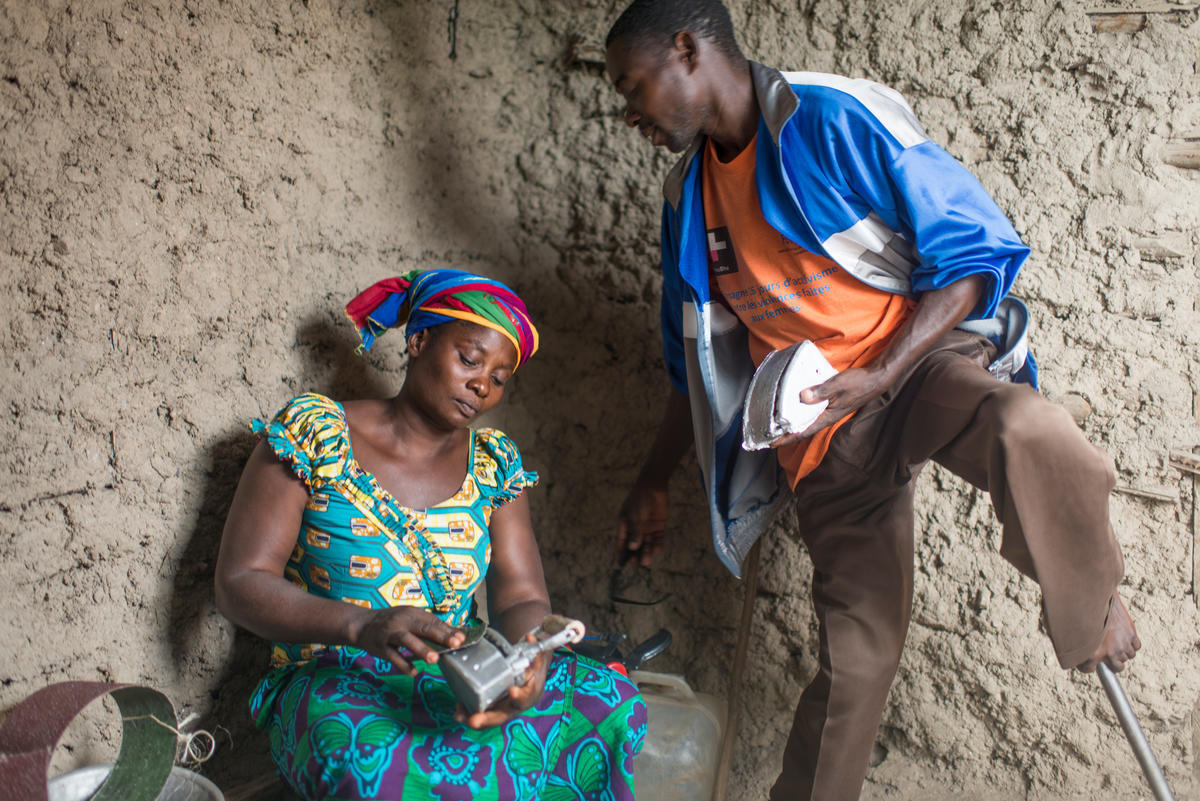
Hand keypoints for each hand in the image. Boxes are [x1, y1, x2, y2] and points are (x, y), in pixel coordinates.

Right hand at [352, 606, 465, 675]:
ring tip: (434, 659)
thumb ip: (428, 625)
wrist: (362, 624)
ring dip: (421, 649)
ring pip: (407, 640)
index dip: (448, 630)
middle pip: (424, 627)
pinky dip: (403, 664)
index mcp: (412, 613)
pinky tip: (413, 671)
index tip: (462, 638)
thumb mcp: (409, 618)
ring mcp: (390, 633)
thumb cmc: (392, 622)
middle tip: (456, 644)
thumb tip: (452, 633)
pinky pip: (393, 657)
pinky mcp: (380, 646)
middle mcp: (402, 620)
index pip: (434, 621)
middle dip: (441, 636)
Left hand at [456, 634, 550, 728]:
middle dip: (488, 718)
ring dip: (473, 719)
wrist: (531, 675)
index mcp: (530, 693)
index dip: (519, 695)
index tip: (512, 691)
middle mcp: (516, 705)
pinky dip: (469, 714)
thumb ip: (535, 648)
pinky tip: (458, 711)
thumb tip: (530, 638)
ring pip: (489, 718)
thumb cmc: (533, 666)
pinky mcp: (493, 708)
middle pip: (503, 715)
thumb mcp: (538, 657)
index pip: (526, 696)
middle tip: (474, 720)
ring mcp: (504, 709)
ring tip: (459, 715)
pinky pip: (481, 714)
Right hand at [617, 480, 668, 565]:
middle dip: (635, 555)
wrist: (653, 486)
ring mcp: (647, 527)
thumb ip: (635, 532)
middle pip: (635, 546)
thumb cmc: (639, 500)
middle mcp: (636, 528)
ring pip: (647, 544)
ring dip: (647, 552)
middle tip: (637, 563)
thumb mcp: (635, 517)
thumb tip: (633, 548)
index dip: (621, 553)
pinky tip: (657, 550)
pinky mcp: (658, 526)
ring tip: (647, 560)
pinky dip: (658, 545)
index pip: (622, 542)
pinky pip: (658, 538)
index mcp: (625, 525)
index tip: (621, 565)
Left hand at [773, 365, 891, 446]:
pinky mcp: (830, 403)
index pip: (803, 431)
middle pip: (802, 428)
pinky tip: (793, 404)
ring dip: (792, 421)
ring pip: (806, 419)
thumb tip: (802, 396)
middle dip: (785, 432)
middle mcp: (826, 417)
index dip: (786, 438)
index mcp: (827, 417)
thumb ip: (821, 392)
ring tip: (776, 421)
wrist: (875, 379)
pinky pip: (811, 410)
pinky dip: (800, 410)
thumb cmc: (859, 383)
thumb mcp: (838, 385)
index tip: (772, 443)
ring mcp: (828, 411)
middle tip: (768, 433)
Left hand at [1076, 593, 1140, 672]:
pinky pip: (1136, 647)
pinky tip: (1124, 636)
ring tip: (1115, 641)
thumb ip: (1075, 645)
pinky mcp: (1131, 634)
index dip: (1087, 666)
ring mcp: (1122, 644)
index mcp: (1091, 654)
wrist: (1094, 595)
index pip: (1088, 669)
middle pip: (1118, 668)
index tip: (1088, 662)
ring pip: (1128, 657)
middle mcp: (1109, 652)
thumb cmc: (1080, 612)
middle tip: (1108, 653)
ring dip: (1123, 651)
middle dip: (1112, 662)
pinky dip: (1132, 643)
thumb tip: (1075, 654)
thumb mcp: (1072, 631)